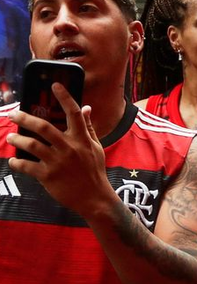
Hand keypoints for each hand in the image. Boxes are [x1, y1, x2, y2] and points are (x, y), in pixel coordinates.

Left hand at [7, 83, 111, 218]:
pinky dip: (17, 162)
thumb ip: (89, 128)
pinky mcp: (49, 176)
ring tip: (12, 136)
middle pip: (44, 127)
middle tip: (13, 114)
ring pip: (32, 145)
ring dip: (18, 139)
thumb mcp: (96, 148)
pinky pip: (27, 166)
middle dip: (25, 118)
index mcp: (82, 140)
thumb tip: (87, 108)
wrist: (95, 198)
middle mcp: (70, 148)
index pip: (74, 114)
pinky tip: (13, 160)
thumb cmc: (95, 172)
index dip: (64, 97)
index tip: (54, 85)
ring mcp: (58, 162)